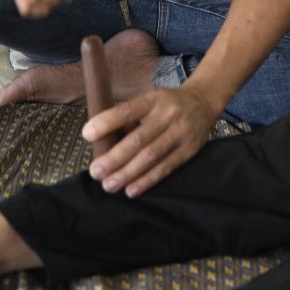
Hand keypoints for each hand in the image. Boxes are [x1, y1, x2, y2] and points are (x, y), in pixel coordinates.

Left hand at [82, 85, 214, 196]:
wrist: (203, 103)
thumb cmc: (166, 105)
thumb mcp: (150, 100)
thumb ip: (131, 118)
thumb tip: (103, 141)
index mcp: (153, 99)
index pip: (127, 110)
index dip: (107, 122)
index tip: (87, 134)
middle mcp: (168, 115)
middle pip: (138, 139)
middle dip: (114, 158)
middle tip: (95, 171)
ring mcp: (180, 133)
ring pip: (151, 157)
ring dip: (127, 173)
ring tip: (109, 185)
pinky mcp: (189, 150)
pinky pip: (166, 168)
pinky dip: (147, 180)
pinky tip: (131, 190)